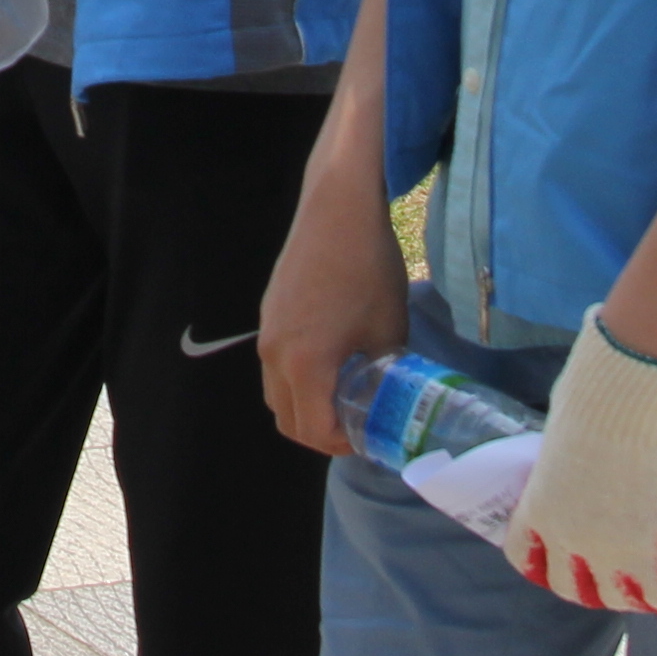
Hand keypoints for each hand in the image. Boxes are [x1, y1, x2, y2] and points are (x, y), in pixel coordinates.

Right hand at [256, 179, 411, 459]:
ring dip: (306, 407)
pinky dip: (297, 380)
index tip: (371, 438)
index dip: (344, 446)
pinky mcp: (268, 314)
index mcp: (304, 365)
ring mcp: (266, 333)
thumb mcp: (389, 329)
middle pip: (286, 420)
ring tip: (344, 396)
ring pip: (276, 394)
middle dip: (321, 435)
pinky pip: (275, 365)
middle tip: (358, 426)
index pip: (314, 432)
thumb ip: (386, 374)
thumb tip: (390, 399)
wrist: (336, 209)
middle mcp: (274, 355)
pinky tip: (331, 359)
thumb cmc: (368, 268)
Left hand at [509, 315, 656, 616]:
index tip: (556, 562)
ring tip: (648, 592)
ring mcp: (606, 550)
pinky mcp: (647, 550)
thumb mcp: (562, 434)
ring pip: (616, 597)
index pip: (525, 556)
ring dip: (631, 597)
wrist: (624, 405)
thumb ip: (565, 456)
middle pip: (570, 587)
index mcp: (537, 507)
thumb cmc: (591, 401)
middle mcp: (565, 539)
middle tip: (610, 579)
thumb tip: (576, 447)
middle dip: (589, 588)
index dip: (543, 564)